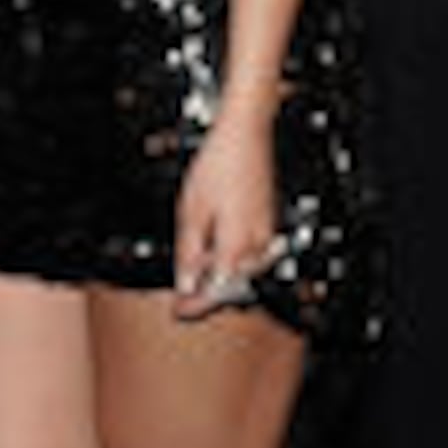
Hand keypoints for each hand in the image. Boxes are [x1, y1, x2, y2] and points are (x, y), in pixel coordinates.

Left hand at [172, 117, 278, 319]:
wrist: (245, 135)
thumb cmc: (219, 166)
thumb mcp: (191, 213)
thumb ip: (189, 254)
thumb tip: (186, 285)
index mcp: (236, 246)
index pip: (218, 292)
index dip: (196, 307)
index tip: (179, 312)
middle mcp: (257, 244)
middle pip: (234, 286)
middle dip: (208, 295)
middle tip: (183, 297)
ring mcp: (266, 232)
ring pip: (246, 272)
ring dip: (222, 280)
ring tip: (198, 276)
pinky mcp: (269, 221)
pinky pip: (254, 255)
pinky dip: (235, 263)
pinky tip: (220, 255)